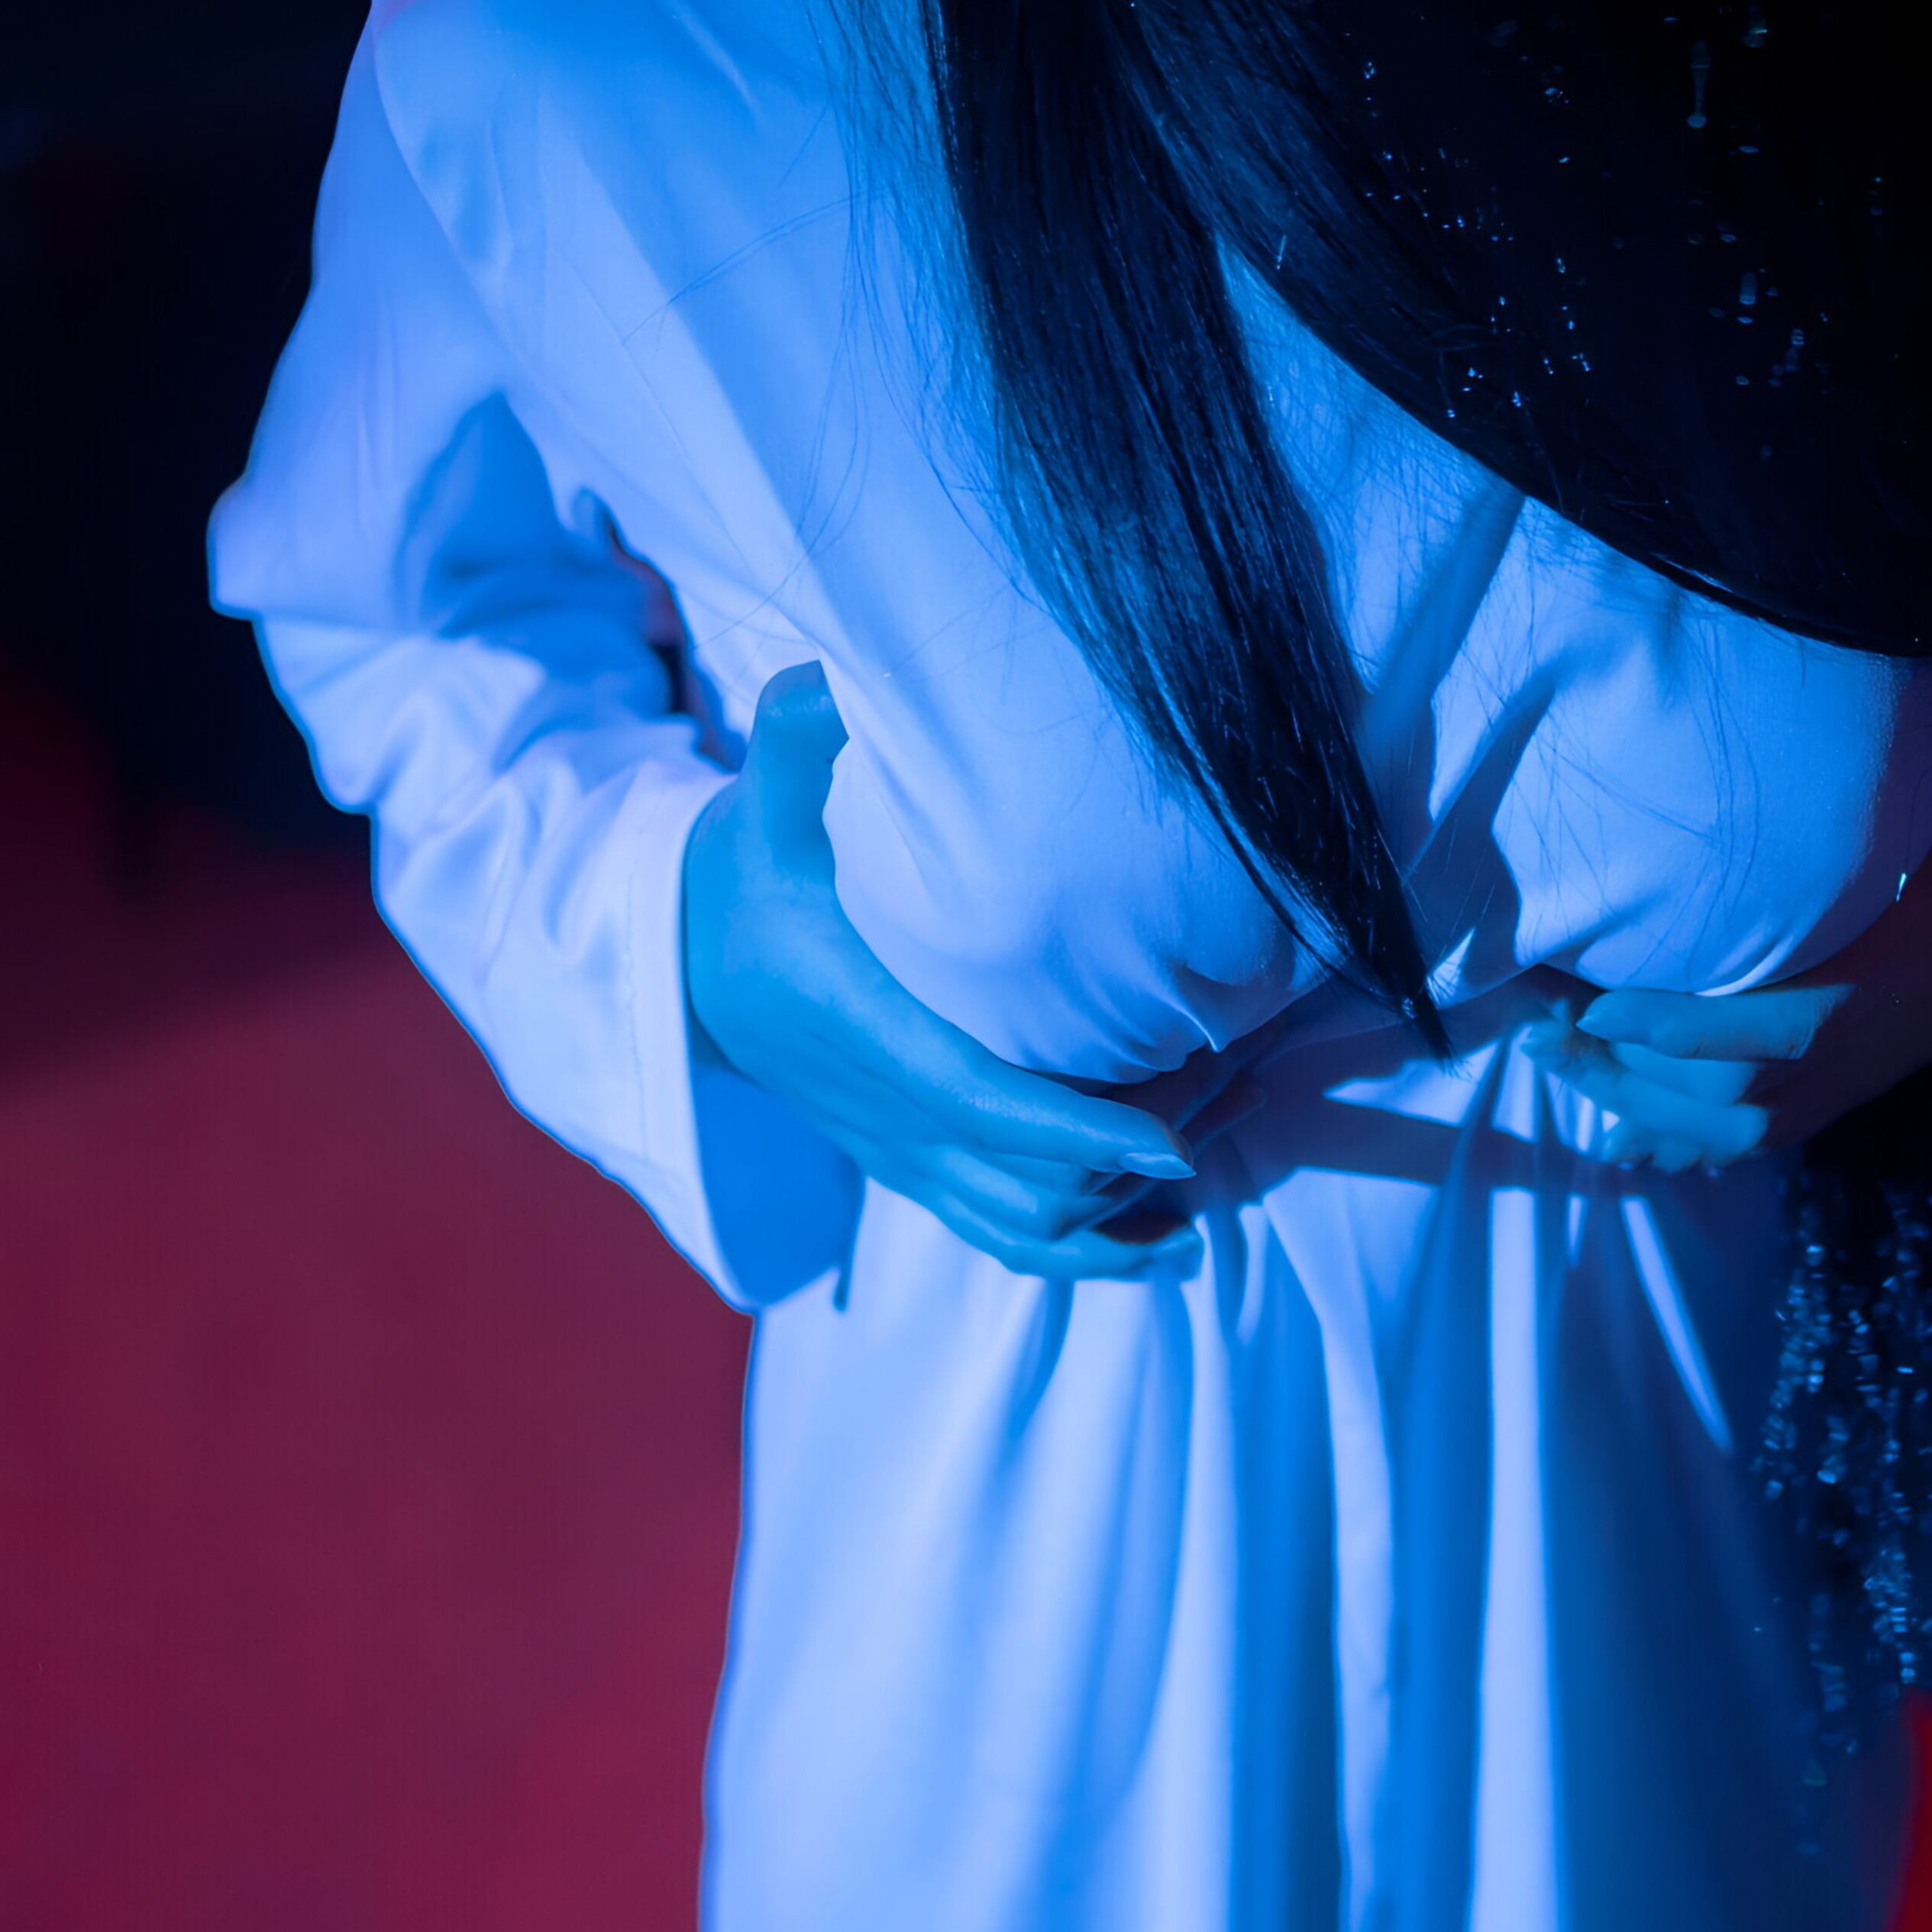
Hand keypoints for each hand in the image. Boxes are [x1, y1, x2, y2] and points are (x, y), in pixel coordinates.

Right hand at [682, 664, 1245, 1276]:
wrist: (687, 960)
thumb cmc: (750, 873)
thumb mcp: (766, 805)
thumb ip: (800, 745)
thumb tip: (829, 682)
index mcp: (865, 1033)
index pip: (981, 1104)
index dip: (1078, 1131)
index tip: (1171, 1133)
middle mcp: (890, 1116)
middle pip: (1036, 1179)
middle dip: (1146, 1144)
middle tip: (1244, 1072)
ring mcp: (906, 1156)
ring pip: (1032, 1227)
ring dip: (1133, 1207)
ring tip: (1230, 1139)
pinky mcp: (919, 1170)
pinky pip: (1010, 1240)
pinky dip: (1096, 1249)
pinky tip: (1174, 1231)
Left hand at [1518, 684, 1931, 1168]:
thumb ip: (1876, 737)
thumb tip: (1808, 628)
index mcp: (1852, 985)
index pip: (1732, 1023)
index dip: (1647, 1017)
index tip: (1576, 993)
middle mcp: (1836, 1054)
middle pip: (1700, 1085)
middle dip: (1607, 1059)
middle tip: (1527, 1019)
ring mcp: (1835, 1087)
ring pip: (1710, 1122)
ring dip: (1623, 1097)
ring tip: (1546, 1056)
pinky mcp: (1834, 1100)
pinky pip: (1742, 1142)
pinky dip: (1680, 1145)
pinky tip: (1617, 1144)